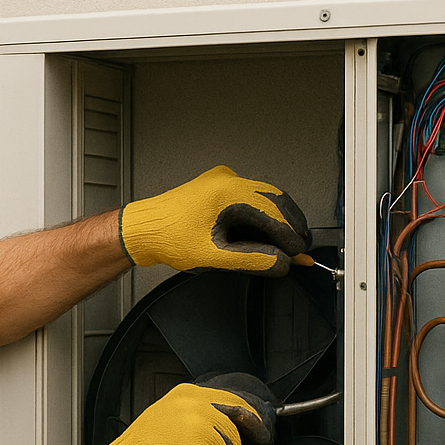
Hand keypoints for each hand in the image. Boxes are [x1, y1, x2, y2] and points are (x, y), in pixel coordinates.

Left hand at [119, 165, 310, 276]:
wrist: (145, 229)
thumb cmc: (169, 237)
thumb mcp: (214, 256)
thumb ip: (252, 260)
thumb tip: (280, 263)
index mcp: (227, 192)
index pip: (273, 213)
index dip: (290, 235)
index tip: (299, 252)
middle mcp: (227, 180)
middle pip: (274, 200)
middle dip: (290, 225)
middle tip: (300, 248)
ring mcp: (223, 182)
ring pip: (264, 198)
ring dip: (277, 221)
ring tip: (287, 245)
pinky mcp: (219, 189)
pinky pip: (250, 199)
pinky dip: (262, 217)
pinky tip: (267, 235)